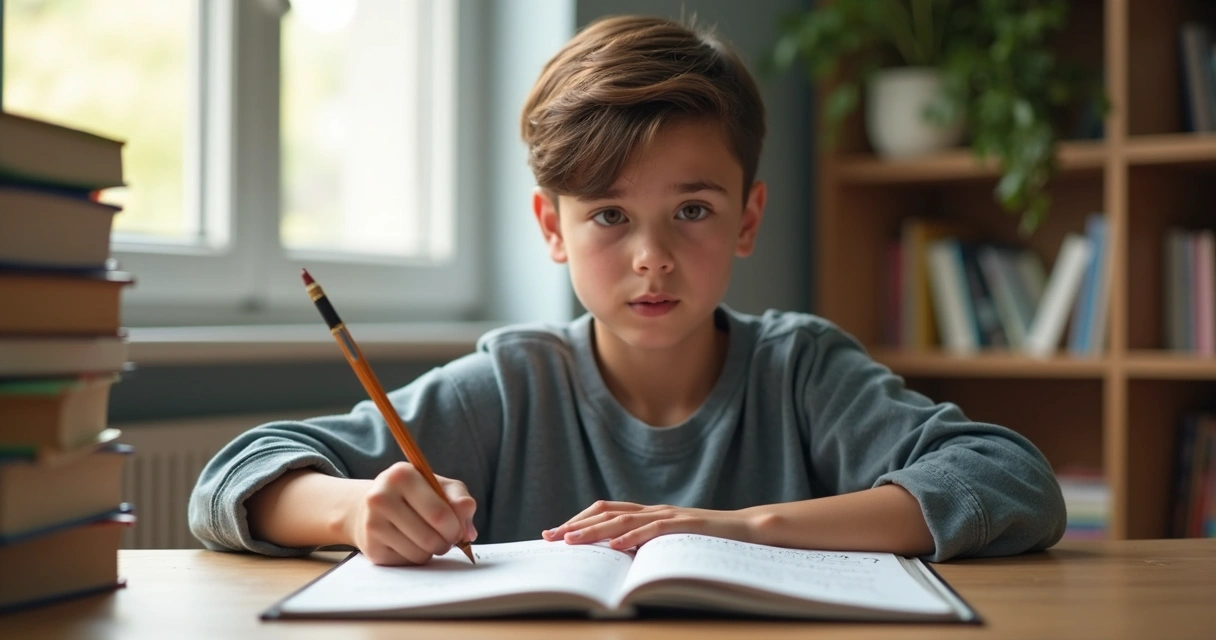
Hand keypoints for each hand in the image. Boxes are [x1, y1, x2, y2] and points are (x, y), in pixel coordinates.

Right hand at [342, 462, 477, 565]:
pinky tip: (410, 543)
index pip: (439, 514)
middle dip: (446, 543)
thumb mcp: (439, 486)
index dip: (456, 528)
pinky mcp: (371, 548)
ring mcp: (372, 524)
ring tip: (428, 538)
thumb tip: (469, 531)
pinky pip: (407, 562)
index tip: (458, 529)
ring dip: (432, 551)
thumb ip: (459, 500)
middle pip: (430, 538)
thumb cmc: (413, 495)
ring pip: (419, 554)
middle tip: (447, 538)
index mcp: (402, 475)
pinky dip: (416, 557)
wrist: (369, 507)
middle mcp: (381, 497)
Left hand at [542, 501, 757, 550]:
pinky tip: (616, 547)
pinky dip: (633, 537)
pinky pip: (655, 529)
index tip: (552, 533)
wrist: (748, 529)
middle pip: (607, 513)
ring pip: (625, 520)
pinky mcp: (686, 525)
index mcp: (648, 513)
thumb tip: (614, 560)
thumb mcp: (669, 544)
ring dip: (595, 531)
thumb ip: (646, 545)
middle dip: (576, 525)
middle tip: (549, 537)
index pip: (605, 511)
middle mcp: (654, 510)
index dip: (578, 520)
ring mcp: (670, 515)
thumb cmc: (707, 541)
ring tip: (571, 541)